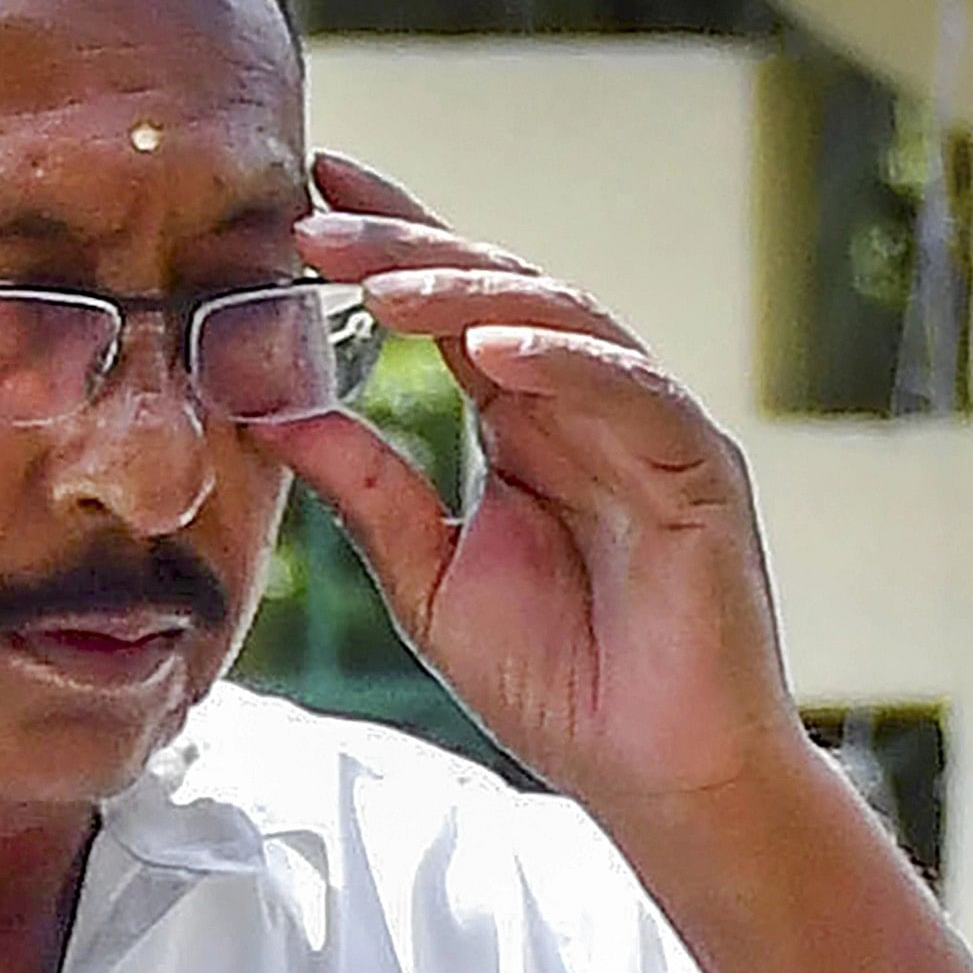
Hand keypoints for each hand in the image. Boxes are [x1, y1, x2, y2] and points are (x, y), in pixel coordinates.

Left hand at [253, 152, 812, 817]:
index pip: (453, 308)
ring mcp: (649, 430)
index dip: (391, 242)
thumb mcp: (426, 577)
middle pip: (499, 291)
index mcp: (524, 422)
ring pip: (562, 322)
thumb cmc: (557, 683)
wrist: (655, 779)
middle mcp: (586, 406)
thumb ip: (363, 489)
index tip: (311, 192)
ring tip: (386, 283)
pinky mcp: (700, 470)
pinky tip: (494, 353)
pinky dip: (566, 365)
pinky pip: (633, 393)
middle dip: (410, 248)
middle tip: (320, 222)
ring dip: (473, 295)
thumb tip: (272, 410)